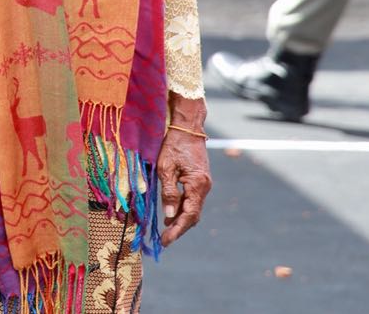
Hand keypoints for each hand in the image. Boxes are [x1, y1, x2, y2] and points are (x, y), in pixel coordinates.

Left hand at [157, 95, 211, 247]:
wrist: (188, 127)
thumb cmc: (174, 145)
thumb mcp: (165, 167)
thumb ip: (168, 191)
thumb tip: (169, 214)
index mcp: (197, 185)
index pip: (188, 215)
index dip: (177, 230)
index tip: (166, 241)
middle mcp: (204, 187)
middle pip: (193, 215)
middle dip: (178, 228)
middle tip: (164, 240)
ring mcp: (203, 183)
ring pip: (193, 208)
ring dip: (180, 219)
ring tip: (165, 229)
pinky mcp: (199, 179)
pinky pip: (192, 199)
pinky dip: (182, 208)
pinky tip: (170, 212)